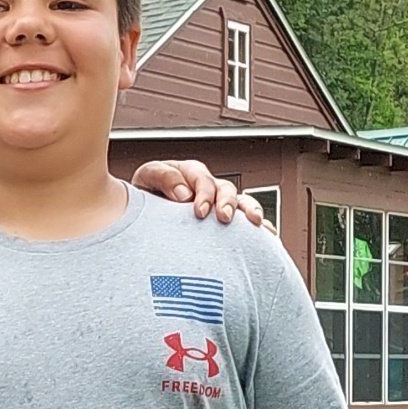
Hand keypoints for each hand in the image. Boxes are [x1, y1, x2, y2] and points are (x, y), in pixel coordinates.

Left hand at [131, 159, 268, 226]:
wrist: (139, 224)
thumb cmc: (141, 202)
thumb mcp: (146, 181)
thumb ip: (162, 178)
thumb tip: (184, 193)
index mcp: (187, 174)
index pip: (200, 177)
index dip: (201, 192)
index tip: (197, 210)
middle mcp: (206, 187)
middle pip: (224, 188)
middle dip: (226, 202)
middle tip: (223, 217)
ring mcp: (217, 204)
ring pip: (240, 201)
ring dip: (248, 210)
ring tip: (254, 222)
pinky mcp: (224, 222)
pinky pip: (246, 221)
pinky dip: (259, 226)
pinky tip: (267, 234)